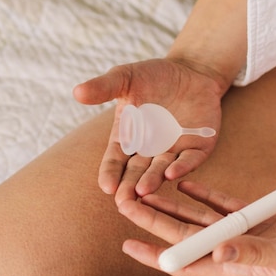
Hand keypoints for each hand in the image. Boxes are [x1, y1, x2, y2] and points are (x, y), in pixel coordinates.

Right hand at [73, 59, 224, 204]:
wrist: (192, 71)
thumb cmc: (154, 76)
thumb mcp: (127, 78)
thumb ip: (104, 87)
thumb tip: (77, 92)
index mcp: (129, 137)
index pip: (116, 159)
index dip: (111, 173)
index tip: (106, 186)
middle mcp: (150, 150)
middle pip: (137, 173)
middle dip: (129, 187)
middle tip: (122, 203)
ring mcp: (174, 151)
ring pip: (161, 170)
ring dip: (152, 181)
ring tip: (144, 191)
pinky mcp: (198, 148)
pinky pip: (190, 160)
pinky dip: (182, 167)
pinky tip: (172, 174)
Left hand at [120, 181, 275, 275]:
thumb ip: (255, 255)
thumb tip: (216, 253)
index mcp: (239, 268)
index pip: (187, 264)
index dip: (157, 256)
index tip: (128, 245)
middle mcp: (238, 253)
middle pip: (187, 237)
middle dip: (156, 222)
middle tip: (126, 204)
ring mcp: (250, 236)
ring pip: (202, 219)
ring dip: (175, 206)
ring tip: (148, 190)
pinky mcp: (264, 220)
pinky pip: (227, 206)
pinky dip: (208, 196)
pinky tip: (188, 184)